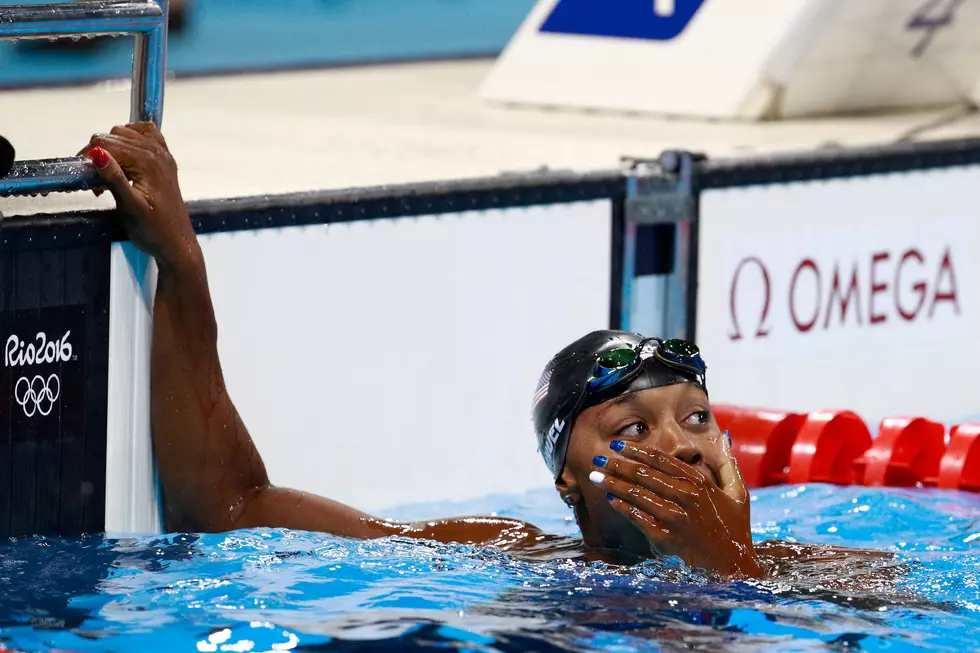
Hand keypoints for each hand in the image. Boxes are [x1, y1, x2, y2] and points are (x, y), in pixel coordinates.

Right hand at [80, 123, 196, 265]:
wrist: (176, 243)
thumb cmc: (153, 230)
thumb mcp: (129, 207)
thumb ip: (113, 178)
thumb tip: (96, 153)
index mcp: (147, 161)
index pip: (106, 143)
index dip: (89, 157)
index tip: (86, 178)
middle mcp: (157, 152)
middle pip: (113, 135)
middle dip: (98, 154)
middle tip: (97, 183)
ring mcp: (163, 154)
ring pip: (125, 132)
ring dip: (111, 148)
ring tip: (109, 175)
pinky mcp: (164, 160)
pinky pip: (145, 134)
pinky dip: (130, 138)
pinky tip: (124, 155)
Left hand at [591, 437, 761, 577]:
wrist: (735, 568)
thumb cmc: (736, 529)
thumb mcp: (738, 493)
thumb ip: (727, 464)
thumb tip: (723, 436)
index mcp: (700, 483)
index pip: (661, 460)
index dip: (637, 450)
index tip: (619, 445)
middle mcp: (686, 497)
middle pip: (643, 474)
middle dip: (617, 464)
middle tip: (598, 458)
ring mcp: (675, 517)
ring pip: (637, 494)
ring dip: (613, 484)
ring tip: (596, 477)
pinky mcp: (666, 537)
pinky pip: (638, 517)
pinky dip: (622, 507)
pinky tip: (610, 500)